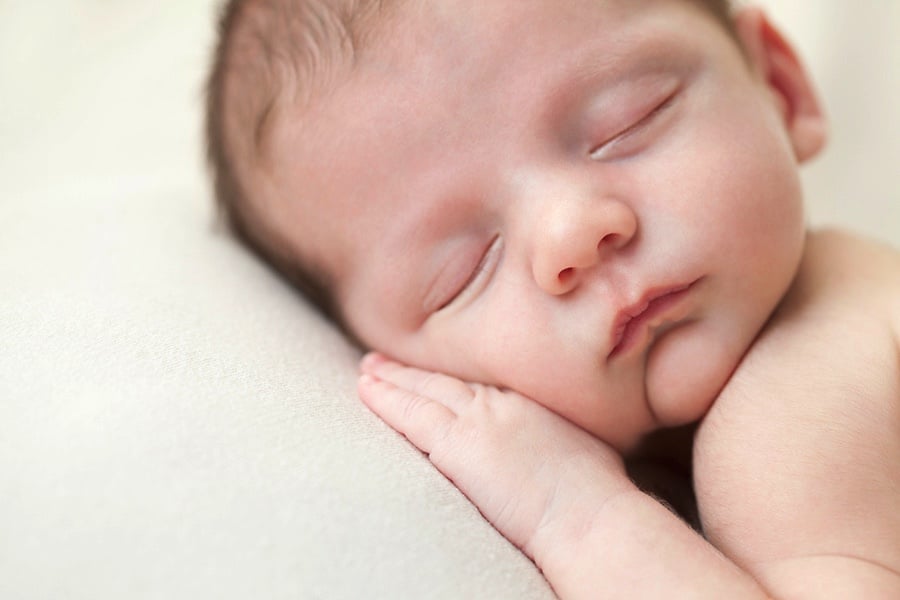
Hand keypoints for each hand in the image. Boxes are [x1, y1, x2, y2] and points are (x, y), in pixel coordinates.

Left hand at [358, 353, 631, 560]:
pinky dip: (387, 400)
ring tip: (366, 371)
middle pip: (446, 382)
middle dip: (412, 371)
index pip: (474, 387)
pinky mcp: (459, 443)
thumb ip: (555, 439)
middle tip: (381, 361)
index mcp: (527, 404)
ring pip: (424, 391)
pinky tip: (367, 391)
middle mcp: (500, 403)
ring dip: (392, 379)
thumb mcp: (580, 448)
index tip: (428, 373)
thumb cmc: (596, 493)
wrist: (589, 513)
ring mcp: (479, 420)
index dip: (446, 379)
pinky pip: (412, 415)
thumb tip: (556, 447)